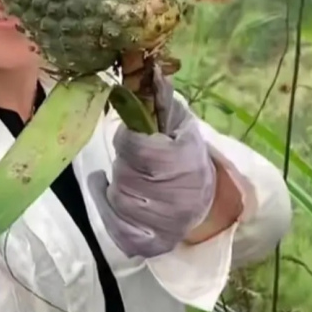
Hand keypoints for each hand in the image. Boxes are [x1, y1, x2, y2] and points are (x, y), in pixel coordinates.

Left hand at [87, 71, 216, 258]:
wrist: (205, 204)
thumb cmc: (187, 158)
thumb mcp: (182, 125)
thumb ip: (163, 100)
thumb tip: (149, 67)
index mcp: (183, 165)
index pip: (137, 150)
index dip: (133, 143)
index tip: (140, 142)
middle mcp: (173, 200)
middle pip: (125, 175)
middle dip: (127, 165)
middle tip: (139, 163)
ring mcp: (158, 226)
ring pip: (117, 198)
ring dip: (118, 184)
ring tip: (133, 178)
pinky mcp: (144, 244)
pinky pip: (112, 224)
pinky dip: (106, 204)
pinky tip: (109, 190)